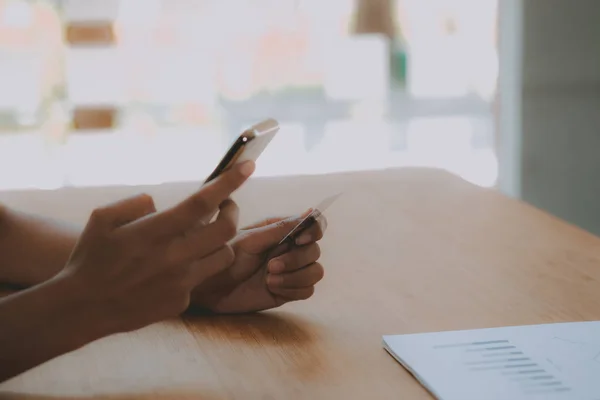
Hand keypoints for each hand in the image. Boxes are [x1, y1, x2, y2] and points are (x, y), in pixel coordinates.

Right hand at [56, 161, 254, 335]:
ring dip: (220, 240)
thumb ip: (135, 203)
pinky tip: (176, 268)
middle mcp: (173, 258)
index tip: (248, 165)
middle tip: (227, 204)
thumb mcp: (102, 219)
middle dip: (232, 210)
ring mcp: (181, 283)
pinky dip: (196, 267)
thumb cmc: (90, 258)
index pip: (202, 202)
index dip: (228, 182)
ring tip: (205, 234)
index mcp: (154, 232)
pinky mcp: (182, 302)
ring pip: (223, 255)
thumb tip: (159, 203)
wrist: (83, 309)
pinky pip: (202, 278)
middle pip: (226, 229)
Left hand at [190, 212, 325, 313]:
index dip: (314, 231)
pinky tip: (272, 288)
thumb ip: (281, 228)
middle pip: (314, 251)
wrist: (209, 287)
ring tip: (270, 280)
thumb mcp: (251, 240)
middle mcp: (289, 248)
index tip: (300, 239)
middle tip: (271, 266)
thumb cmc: (225, 257)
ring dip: (296, 277)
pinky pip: (307, 290)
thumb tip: (310, 212)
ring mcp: (290, 270)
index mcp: (282, 230)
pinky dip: (293, 289)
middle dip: (296, 260)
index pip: (314, 225)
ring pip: (315, 272)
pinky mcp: (288, 290)